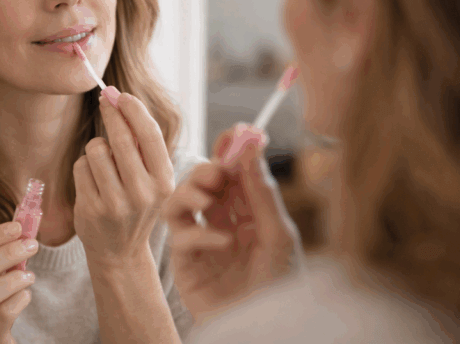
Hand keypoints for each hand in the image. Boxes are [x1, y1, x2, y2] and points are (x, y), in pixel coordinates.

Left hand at [72, 92, 174, 268]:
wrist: (120, 252)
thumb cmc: (136, 204)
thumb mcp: (152, 179)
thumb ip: (142, 144)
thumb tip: (119, 99)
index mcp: (164, 181)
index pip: (148, 134)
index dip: (133, 109)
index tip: (121, 95)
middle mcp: (143, 193)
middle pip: (120, 137)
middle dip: (110, 113)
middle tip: (104, 101)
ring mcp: (115, 203)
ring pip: (96, 149)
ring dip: (96, 148)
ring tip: (102, 163)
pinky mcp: (90, 209)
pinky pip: (80, 166)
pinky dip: (84, 167)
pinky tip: (92, 182)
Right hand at [163, 123, 302, 325]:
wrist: (265, 329)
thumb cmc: (280, 285)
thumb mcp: (277, 232)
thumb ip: (260, 188)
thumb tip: (251, 143)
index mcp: (248, 212)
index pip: (232, 173)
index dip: (229, 152)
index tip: (233, 134)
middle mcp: (222, 222)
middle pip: (201, 182)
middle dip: (205, 171)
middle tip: (216, 173)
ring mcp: (201, 242)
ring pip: (180, 202)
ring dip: (190, 194)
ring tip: (209, 200)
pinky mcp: (185, 264)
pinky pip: (180, 237)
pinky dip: (199, 234)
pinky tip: (223, 243)